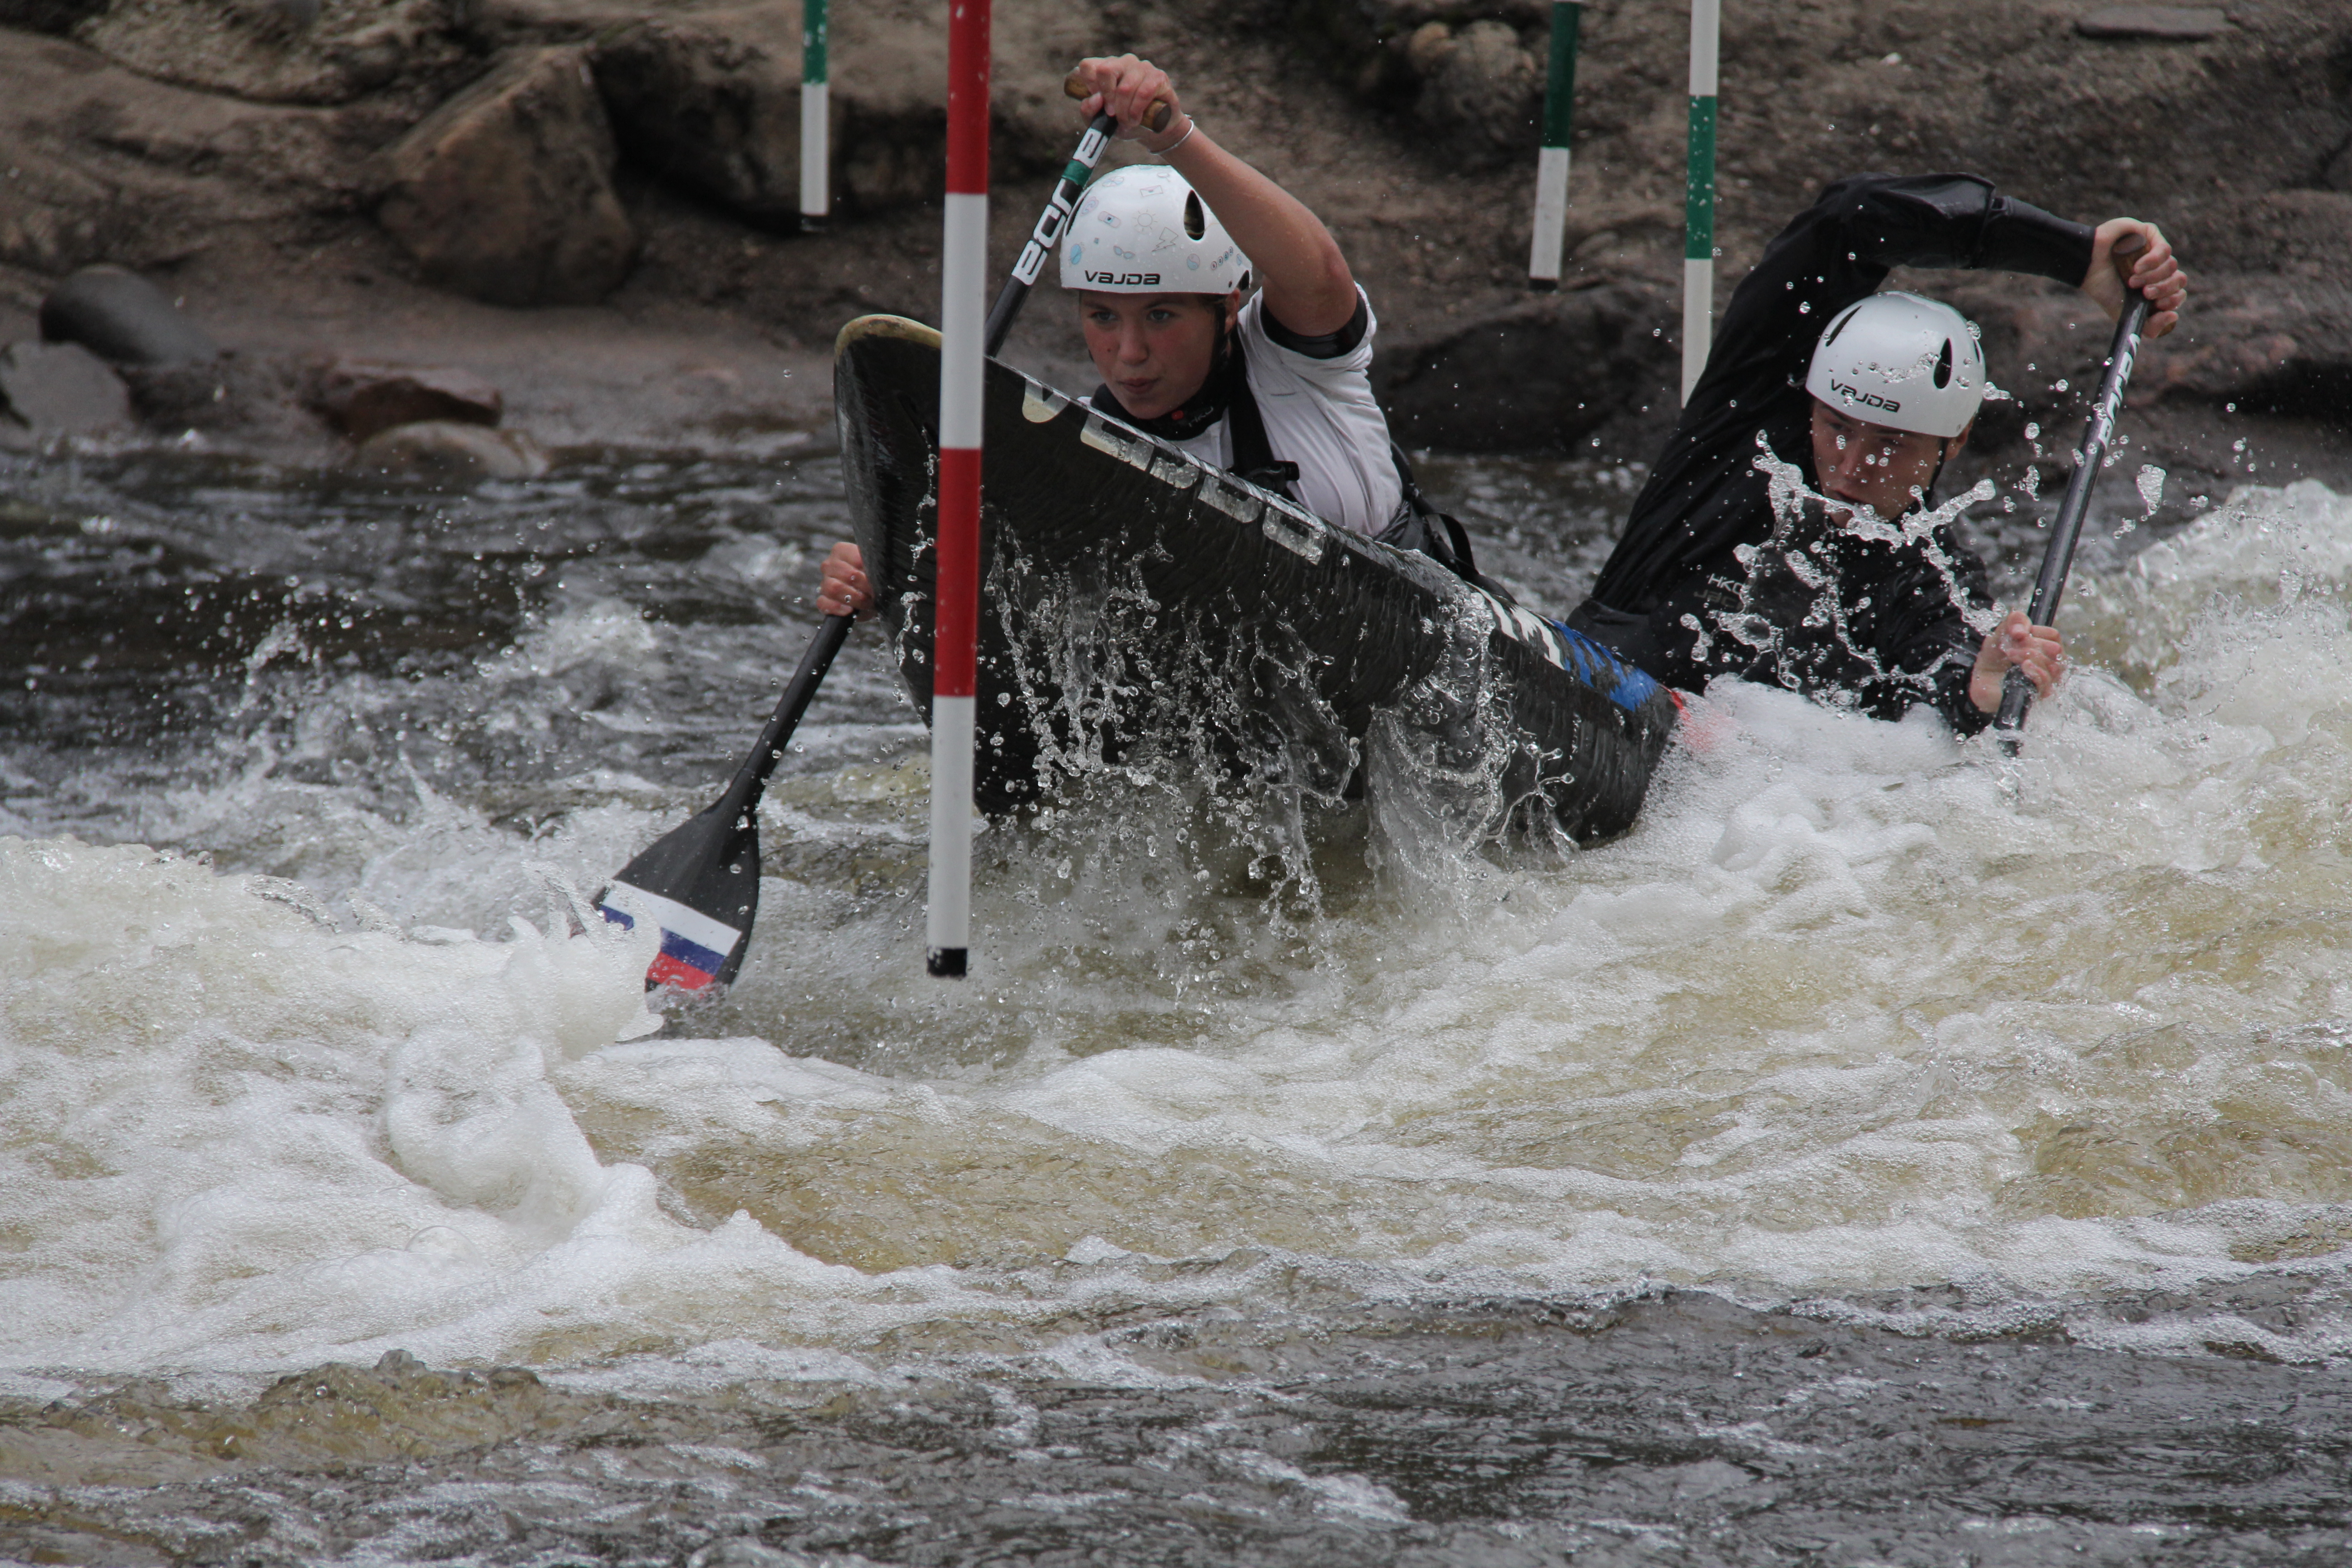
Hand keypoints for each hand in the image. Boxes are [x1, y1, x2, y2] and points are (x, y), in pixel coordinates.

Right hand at [817, 540, 872, 618]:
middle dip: (864, 587)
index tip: (878, 580)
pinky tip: (849, 610)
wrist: (871, 596)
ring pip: (834, 588)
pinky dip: (837, 607)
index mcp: (841, 551)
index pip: (856, 559)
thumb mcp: (876, 571)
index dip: (869, 572)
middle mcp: (829, 564)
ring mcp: (824, 582)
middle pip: (847, 575)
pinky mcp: (823, 599)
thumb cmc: (873, 579)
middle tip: (874, 593)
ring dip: (854, 598)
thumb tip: (874, 574)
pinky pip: (823, 603)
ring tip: (866, 602)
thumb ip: (874, 567)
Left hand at [1070, 54, 1189, 153]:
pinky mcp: (1158, 76)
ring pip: (1125, 87)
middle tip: (1112, 114)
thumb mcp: (1100, 120)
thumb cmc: (1124, 121)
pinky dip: (1137, 111)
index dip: (1089, 85)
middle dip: (1108, 98)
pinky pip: (1143, 93)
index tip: (1098, 102)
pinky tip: (1137, 119)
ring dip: (1124, 112)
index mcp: (1104, 69)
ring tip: (1127, 122)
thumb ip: (1089, 110)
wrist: (1154, 129)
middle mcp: (1122, 63)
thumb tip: (1096, 99)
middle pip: (1105, 70)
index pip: (1087, 66)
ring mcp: (1141, 67)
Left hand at [1969, 610, 2062, 712]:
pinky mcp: (2037, 694)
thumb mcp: (2001, 634)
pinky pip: (2045, 682)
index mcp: (2045, 647)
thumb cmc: (1994, 658)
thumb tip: (2021, 630)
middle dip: (2031, 644)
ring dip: (2029, 656)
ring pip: (2053, 666)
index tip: (2015, 634)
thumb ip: (2014, 622)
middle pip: (2055, 649)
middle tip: (2011, 648)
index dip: (2034, 631)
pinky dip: (2034, 672)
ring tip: (2010, 656)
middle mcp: (2050, 663)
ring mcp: (2046, 680)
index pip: (2053, 635)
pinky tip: (2022, 668)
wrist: (1980, 681)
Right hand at [2083, 218, 2186, 340]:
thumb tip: (2173, 317)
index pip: (2178, 293)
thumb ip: (2149, 327)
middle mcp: (2160, 269)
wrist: (2087, 267)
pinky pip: (2165, 250)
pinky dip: (2152, 262)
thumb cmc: (2104, 289)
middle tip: (2145, 293)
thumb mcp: (2126, 314)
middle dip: (2164, 289)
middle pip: (2179, 280)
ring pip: (2172, 265)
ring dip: (2153, 277)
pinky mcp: (2151, 235)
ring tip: (2132, 280)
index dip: (2172, 300)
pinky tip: (2136, 267)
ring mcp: (2156, 250)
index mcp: (2157, 286)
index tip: (2156, 305)